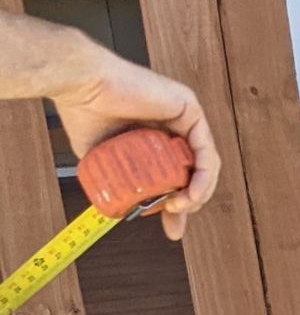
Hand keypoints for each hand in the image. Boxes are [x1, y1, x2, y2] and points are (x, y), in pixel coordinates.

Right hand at [50, 43, 220, 242]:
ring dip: (199, 192)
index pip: (177, 176)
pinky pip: (206, 149)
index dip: (178, 205)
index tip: (171, 228)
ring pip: (205, 163)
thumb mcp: (106, 162)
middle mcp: (172, 126)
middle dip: (190, 203)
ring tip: (181, 206)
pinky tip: (191, 194)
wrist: (79, 86)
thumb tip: (125, 210)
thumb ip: (120, 180)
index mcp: (155, 137)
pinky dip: (203, 176)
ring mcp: (183, 115)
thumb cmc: (84, 114)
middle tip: (174, 221)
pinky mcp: (188, 107)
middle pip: (194, 172)